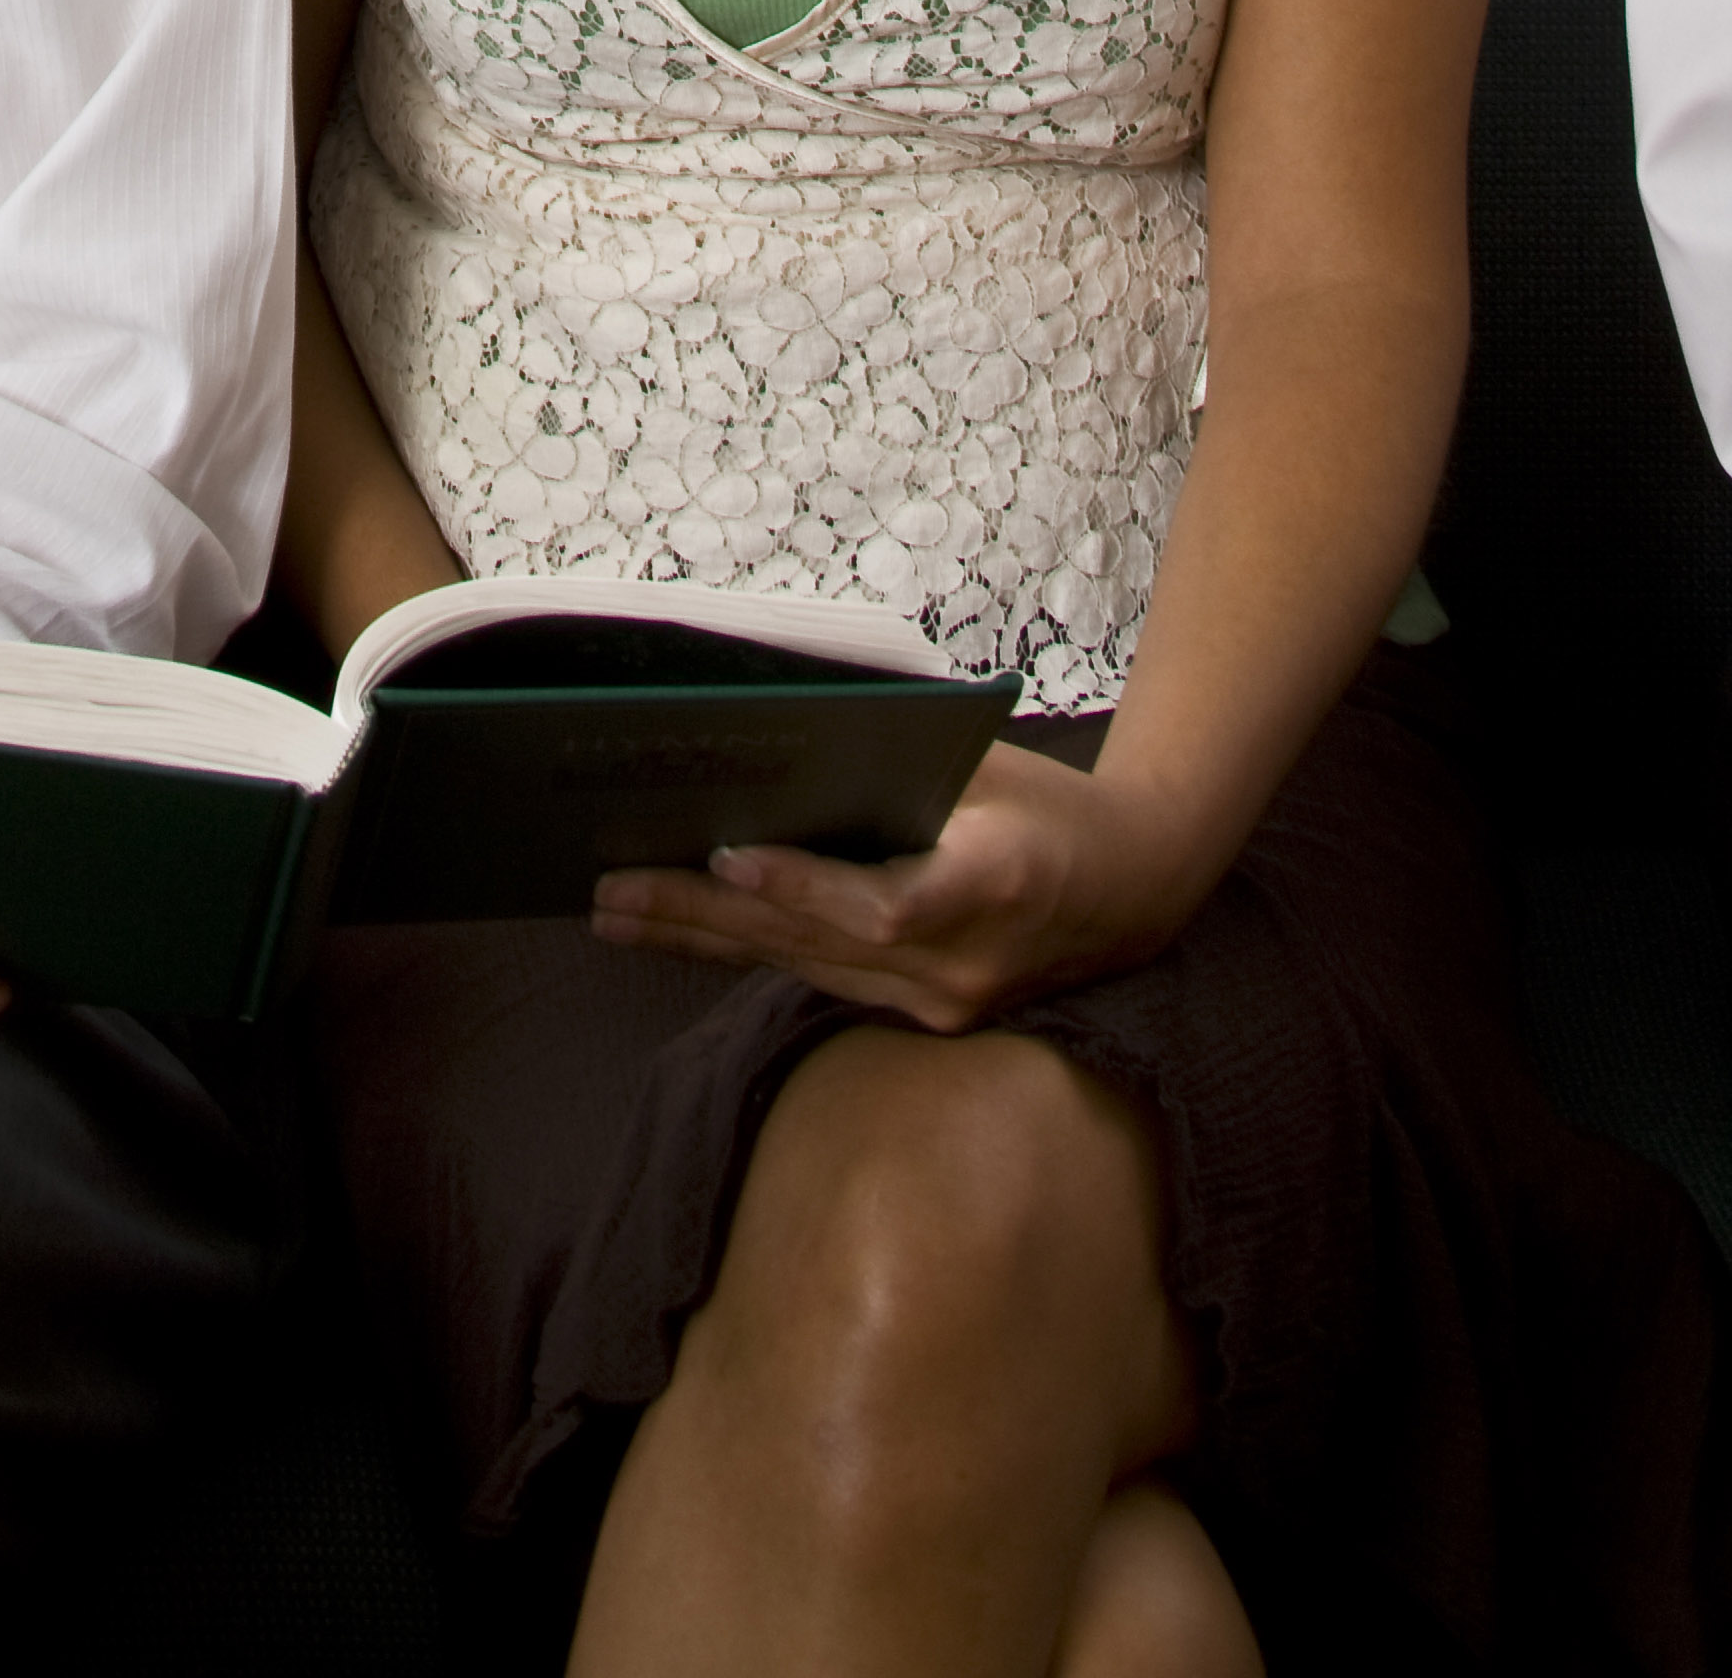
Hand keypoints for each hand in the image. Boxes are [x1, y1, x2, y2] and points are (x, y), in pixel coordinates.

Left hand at [587, 739, 1206, 1033]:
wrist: (1138, 888)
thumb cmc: (1051, 804)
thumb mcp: (987, 763)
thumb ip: (897, 761)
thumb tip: (776, 733)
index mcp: (994, 884)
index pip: (886, 904)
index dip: (805, 888)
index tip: (729, 858)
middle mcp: (964, 963)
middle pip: (817, 943)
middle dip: (704, 915)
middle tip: (611, 888)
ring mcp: (944, 1001)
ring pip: (803, 969)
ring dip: (703, 943)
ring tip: (615, 912)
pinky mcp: (928, 1016)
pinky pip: (824, 980)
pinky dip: (750, 953)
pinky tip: (681, 934)